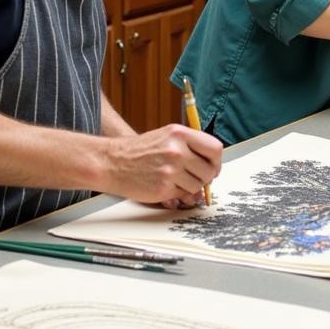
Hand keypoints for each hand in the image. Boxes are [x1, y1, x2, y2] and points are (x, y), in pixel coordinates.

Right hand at [101, 124, 221, 204]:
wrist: (112, 162)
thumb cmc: (140, 151)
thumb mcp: (167, 137)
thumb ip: (190, 147)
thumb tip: (213, 165)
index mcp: (179, 134)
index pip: (215, 148)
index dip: (216, 161)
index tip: (212, 166)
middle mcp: (177, 150)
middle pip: (209, 170)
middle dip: (205, 177)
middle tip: (194, 176)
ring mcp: (170, 169)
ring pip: (198, 185)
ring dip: (190, 186)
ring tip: (174, 178)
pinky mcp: (163, 187)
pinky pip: (184, 195)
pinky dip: (178, 193)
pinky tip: (165, 184)